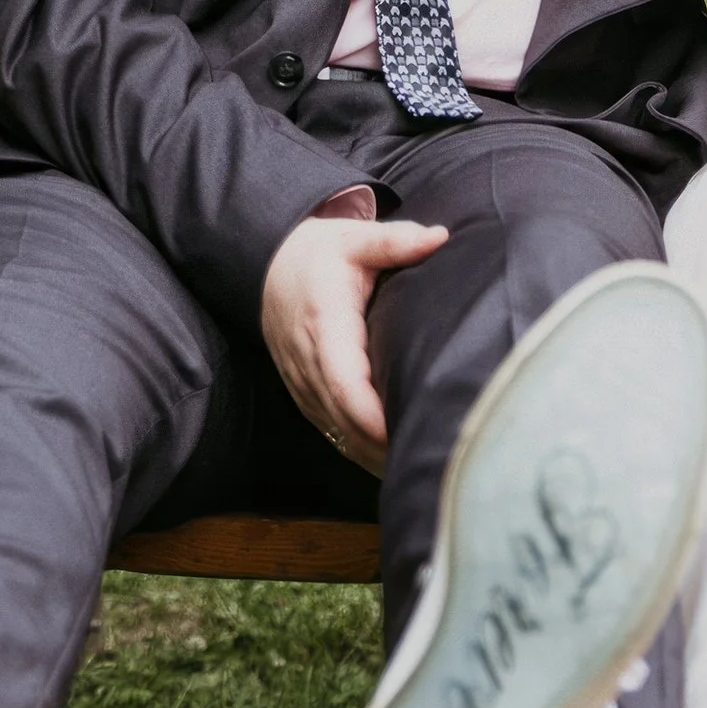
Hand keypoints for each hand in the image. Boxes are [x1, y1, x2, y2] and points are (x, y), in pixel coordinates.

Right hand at [260, 215, 447, 474]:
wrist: (266, 266)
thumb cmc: (317, 254)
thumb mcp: (352, 239)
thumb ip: (394, 242)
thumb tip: (439, 237)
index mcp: (324, 325)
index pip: (346, 384)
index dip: (374, 417)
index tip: (409, 432)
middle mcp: (308, 361)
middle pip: (344, 420)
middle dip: (384, 446)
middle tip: (434, 461)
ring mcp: (301, 382)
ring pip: (336, 433)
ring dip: (373, 456)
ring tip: (420, 471)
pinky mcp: (304, 393)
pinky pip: (330, 431)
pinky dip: (359, 451)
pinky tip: (390, 465)